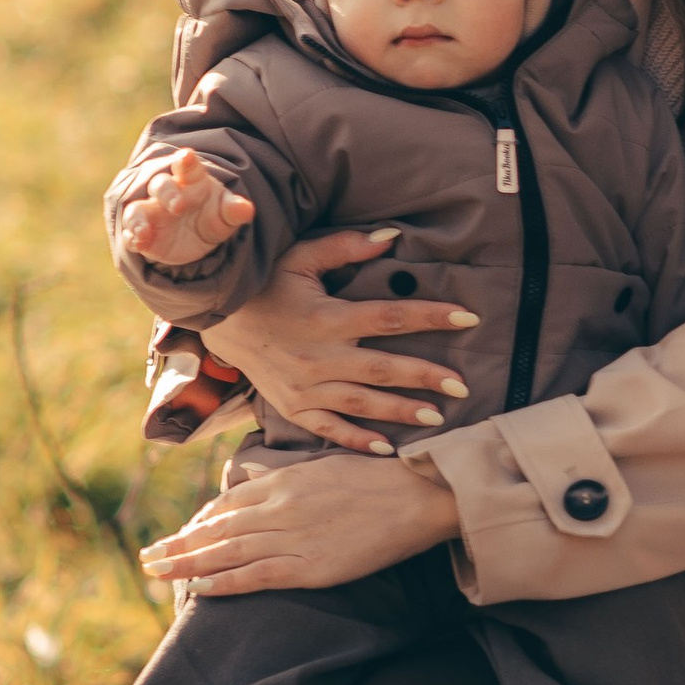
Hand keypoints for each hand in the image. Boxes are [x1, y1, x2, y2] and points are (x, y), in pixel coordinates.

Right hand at [117, 147, 254, 271]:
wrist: (196, 237)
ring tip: (143, 232)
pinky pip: (131, 235)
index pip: (187, 166)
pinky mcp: (143, 235)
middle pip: (161, 185)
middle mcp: (167, 193)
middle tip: (179, 206)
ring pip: (137, 210)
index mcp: (190, 180)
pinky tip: (137, 243)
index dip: (185, 161)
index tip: (187, 157)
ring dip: (138, 220)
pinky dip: (131, 238)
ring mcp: (151, 213)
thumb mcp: (225, 214)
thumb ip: (234, 210)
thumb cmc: (211, 214)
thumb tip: (247, 209)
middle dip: (167, 192)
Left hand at [140, 447, 459, 595]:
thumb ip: (285, 475)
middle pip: (217, 527)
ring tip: (159, 572)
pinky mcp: (309, 565)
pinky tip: (199, 589)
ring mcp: (293, 536)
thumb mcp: (324, 466)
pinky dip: (223, 582)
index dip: (201, 520)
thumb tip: (252, 475)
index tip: (183, 534)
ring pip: (227, 552)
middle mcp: (280, 506)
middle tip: (149, 557)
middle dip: (179, 543)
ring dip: (188, 563)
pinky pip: (255, 575)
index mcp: (284, 480)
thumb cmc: (378, 479)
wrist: (417, 496)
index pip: (228, 501)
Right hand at [200, 229, 479, 453]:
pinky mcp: (291, 407)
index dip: (431, 316)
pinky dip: (356, 441)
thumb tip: (393, 236)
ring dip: (400, 411)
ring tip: (437, 417)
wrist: (216, 318)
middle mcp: (318, 357)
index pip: (390, 318)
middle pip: (382, 369)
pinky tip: (387, 448)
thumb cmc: (265, 283)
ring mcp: (304, 387)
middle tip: (462, 386)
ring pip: (361, 404)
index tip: (469, 317)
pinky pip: (328, 429)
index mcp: (326, 318)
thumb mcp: (300, 257)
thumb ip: (346, 246)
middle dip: (424, 377)